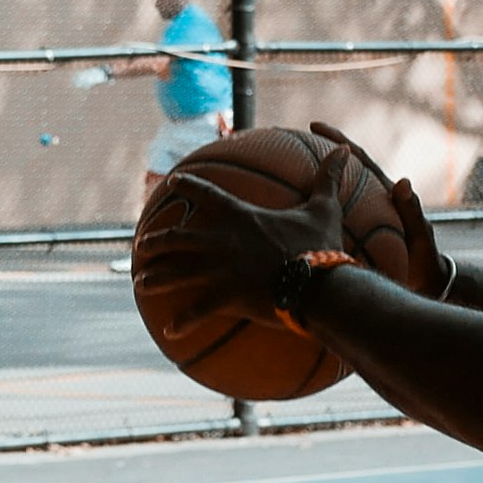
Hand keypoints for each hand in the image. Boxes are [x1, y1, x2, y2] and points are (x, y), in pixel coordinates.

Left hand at [144, 158, 338, 318]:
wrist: (317, 287)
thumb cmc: (319, 247)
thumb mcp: (324, 209)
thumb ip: (326, 179)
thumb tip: (342, 150)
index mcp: (241, 217)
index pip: (207, 194)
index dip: (187, 186)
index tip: (171, 183)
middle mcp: (222, 241)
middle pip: (178, 237)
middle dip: (156, 240)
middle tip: (141, 245)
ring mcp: (220, 271)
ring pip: (177, 273)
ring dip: (156, 279)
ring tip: (140, 284)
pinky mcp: (225, 298)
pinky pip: (198, 311)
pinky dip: (184, 322)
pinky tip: (170, 332)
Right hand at [297, 121, 440, 291]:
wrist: (424, 287)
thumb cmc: (425, 264)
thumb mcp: (420, 238)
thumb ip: (413, 213)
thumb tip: (403, 182)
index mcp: (385, 195)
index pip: (360, 159)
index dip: (339, 141)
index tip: (315, 126)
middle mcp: (369, 202)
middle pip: (339, 171)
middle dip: (314, 153)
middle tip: (284, 140)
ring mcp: (360, 219)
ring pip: (330, 195)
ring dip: (307, 182)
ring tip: (273, 172)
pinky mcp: (353, 236)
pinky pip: (328, 220)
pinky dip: (309, 213)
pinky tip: (287, 215)